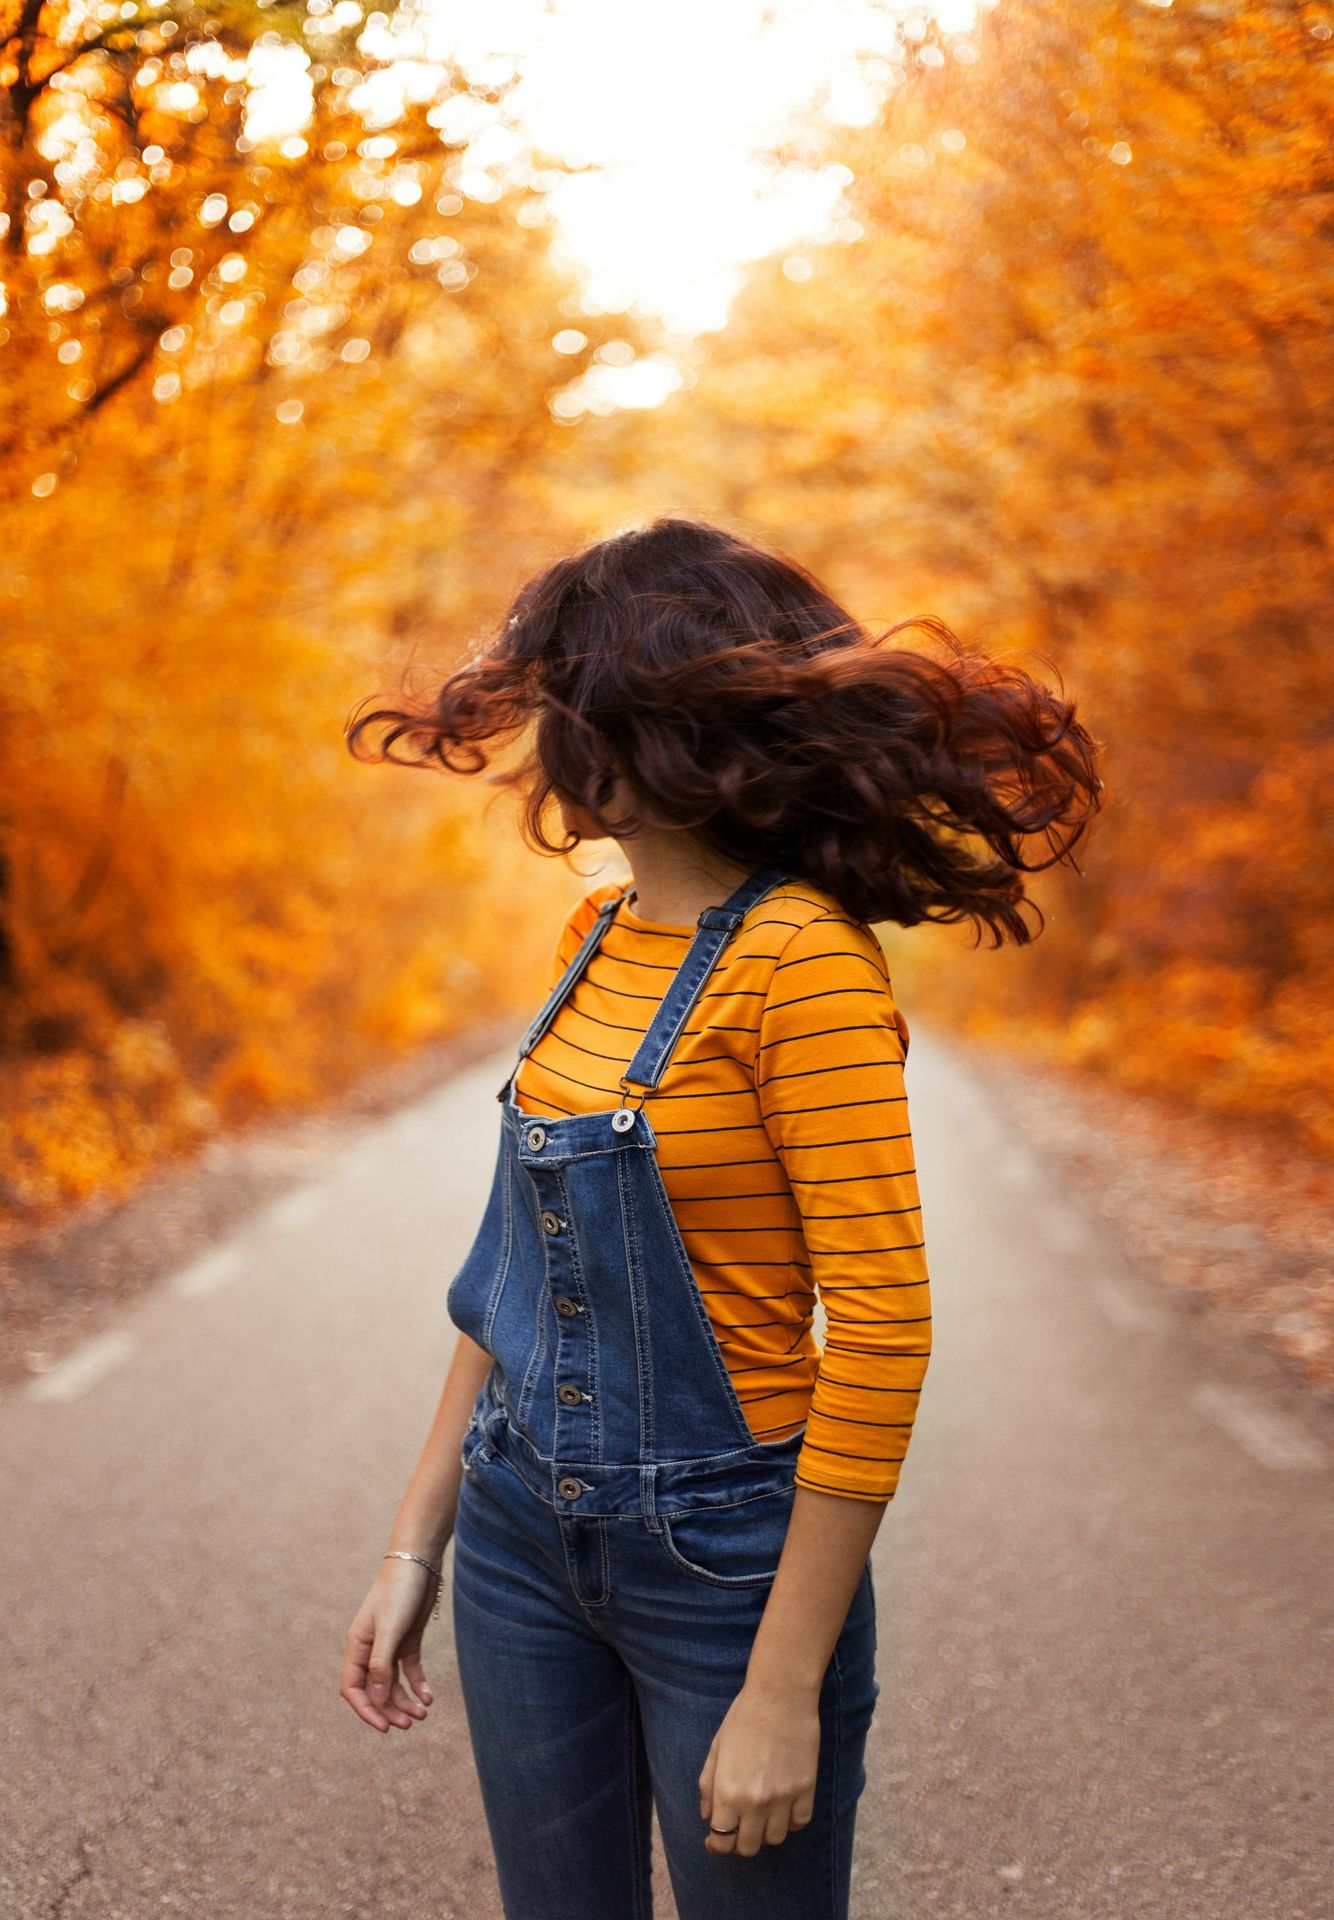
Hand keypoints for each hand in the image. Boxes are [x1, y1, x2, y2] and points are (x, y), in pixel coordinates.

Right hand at [339, 1560, 438, 1732]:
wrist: (419, 1562)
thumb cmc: (399, 1591)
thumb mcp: (390, 1629)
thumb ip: (381, 1664)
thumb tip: (377, 1700)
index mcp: (357, 1646)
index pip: (352, 1688)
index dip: (366, 1709)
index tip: (383, 1727)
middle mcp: (371, 1650)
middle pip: (375, 1690)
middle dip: (389, 1710)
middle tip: (409, 1724)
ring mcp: (389, 1646)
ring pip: (393, 1684)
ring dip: (405, 1701)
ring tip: (423, 1713)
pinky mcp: (408, 1641)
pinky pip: (409, 1671)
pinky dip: (417, 1685)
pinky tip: (428, 1697)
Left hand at [698, 1678, 820, 1855]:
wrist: (780, 1695)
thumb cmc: (743, 1717)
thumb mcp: (716, 1748)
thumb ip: (708, 1785)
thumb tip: (707, 1817)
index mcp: (728, 1791)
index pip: (721, 1842)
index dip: (716, 1845)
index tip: (715, 1840)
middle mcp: (755, 1802)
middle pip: (748, 1847)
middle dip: (739, 1841)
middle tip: (739, 1825)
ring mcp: (783, 1798)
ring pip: (774, 1840)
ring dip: (766, 1831)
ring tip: (762, 1813)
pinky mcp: (806, 1789)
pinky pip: (799, 1823)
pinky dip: (790, 1821)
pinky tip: (784, 1806)